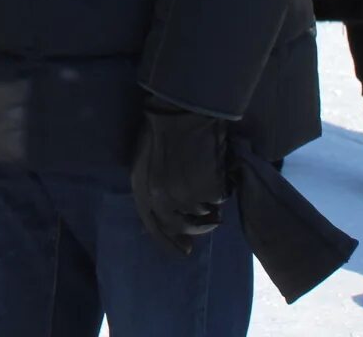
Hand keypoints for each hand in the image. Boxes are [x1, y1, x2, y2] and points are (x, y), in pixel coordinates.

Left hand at [130, 98, 229, 253]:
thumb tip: (166, 209)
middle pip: (181, 226)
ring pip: (202, 212)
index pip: (153, 227)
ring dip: (210, 206)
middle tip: (212, 223)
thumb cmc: (161, 129)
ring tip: (212, 188)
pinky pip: (218, 198)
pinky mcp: (205, 187)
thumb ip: (152, 186)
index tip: (185, 251)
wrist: (179, 110)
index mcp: (141, 190)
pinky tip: (218, 172)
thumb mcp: (144, 161)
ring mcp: (184, 195)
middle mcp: (160, 198)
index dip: (169, 242)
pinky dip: (221, 189)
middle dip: (198, 229)